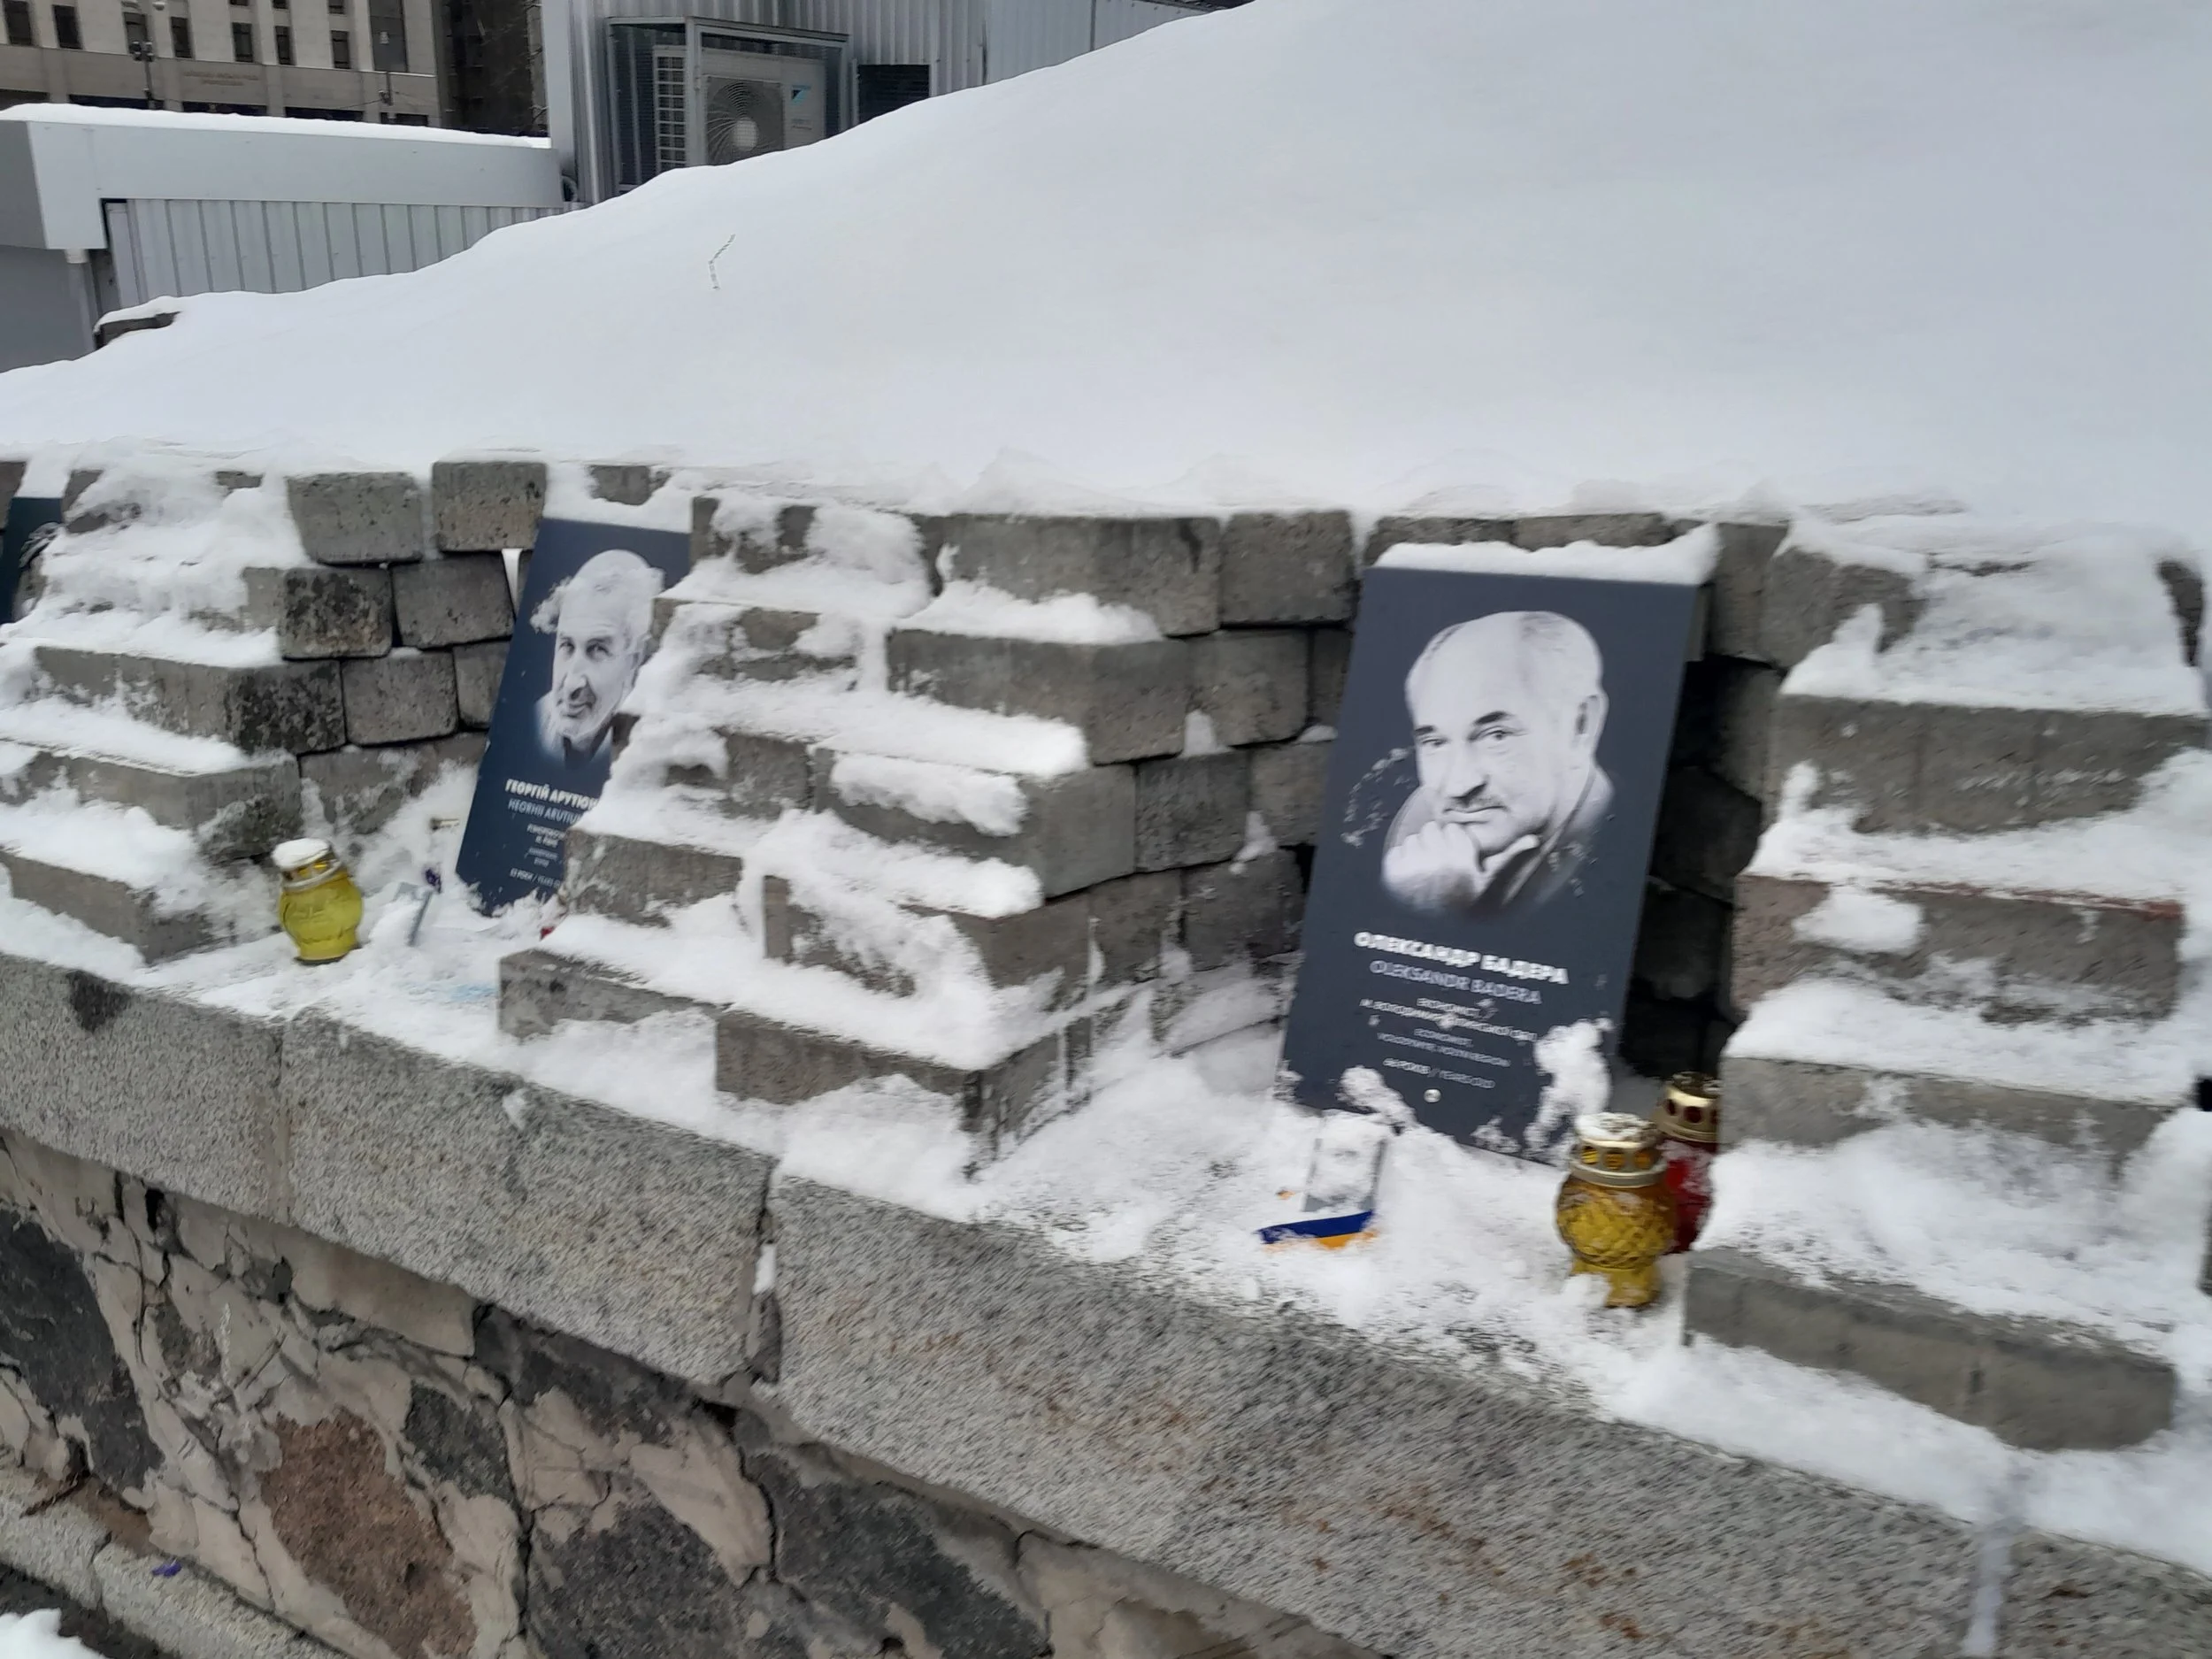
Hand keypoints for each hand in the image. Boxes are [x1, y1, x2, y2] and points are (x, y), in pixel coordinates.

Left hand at [1384, 822, 1538, 911]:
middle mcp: (1438, 865)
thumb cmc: (1465, 900)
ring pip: (1413, 840)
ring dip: (1419, 853)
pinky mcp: (1394, 875)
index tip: (1457, 860)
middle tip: (1441, 865)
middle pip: (1431, 830)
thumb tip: (1534, 839)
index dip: (1454, 844)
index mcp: (1462, 863)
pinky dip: (1401, 862)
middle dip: (1436, 844)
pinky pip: (1396, 852)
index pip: (1452, 830)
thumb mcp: (1489, 881)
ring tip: (1428, 874)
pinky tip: (1412, 878)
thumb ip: (1510, 857)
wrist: (1436, 933)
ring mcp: (1413, 869)